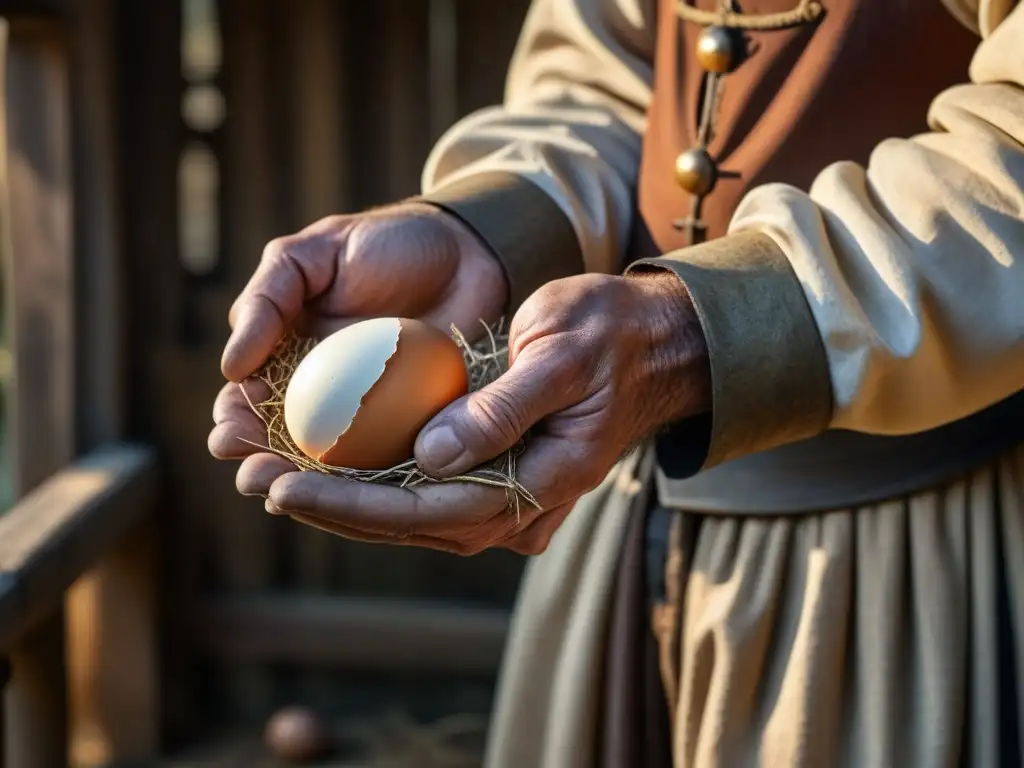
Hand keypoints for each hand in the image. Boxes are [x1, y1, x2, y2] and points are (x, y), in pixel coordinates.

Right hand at [209, 202, 507, 468]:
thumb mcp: (313, 255)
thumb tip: (230, 367)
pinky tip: (356, 496)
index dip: (235, 421)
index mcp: (289, 356)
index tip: (228, 437)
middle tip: (254, 477)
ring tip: (285, 496)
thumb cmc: (384, 244)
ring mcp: (371, 415)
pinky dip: (371, 480)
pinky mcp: (416, 426)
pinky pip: (389, 458)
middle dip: (261, 463)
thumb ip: (267, 299)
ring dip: (305, 483)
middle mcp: (324, 393)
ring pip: (331, 461)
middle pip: (284, 440)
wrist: (469, 251)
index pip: (250, 398)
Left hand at [251, 271, 710, 555]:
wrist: (653, 341)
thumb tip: (431, 455)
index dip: (351, 503)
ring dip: (336, 496)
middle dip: (326, 506)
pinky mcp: (491, 473)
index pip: (428, 511)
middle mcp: (516, 507)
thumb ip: (502, 409)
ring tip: (265, 475)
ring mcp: (504, 494)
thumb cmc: (610, 336)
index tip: (284, 485)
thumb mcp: (561, 356)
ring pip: (404, 512)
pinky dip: (364, 477)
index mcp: (538, 485)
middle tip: (251, 481)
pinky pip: (418, 487)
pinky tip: (316, 462)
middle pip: (404, 523)